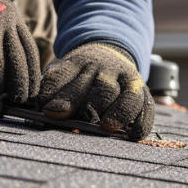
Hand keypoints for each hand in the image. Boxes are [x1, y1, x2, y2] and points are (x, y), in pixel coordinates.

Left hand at [37, 43, 153, 140]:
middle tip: (80, 122)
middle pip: (101, 86)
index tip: (51, 112)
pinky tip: (132, 134)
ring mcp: (127, 79)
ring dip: (118, 111)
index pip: (71, 77)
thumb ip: (51, 89)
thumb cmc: (79, 72)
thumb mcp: (63, 72)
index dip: (61, 95)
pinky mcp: (143, 92)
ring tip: (107, 127)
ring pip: (127, 94)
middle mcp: (106, 69)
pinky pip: (147, 106)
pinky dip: (141, 121)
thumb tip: (41, 111)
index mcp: (79, 62)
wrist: (108, 52)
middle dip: (90, 104)